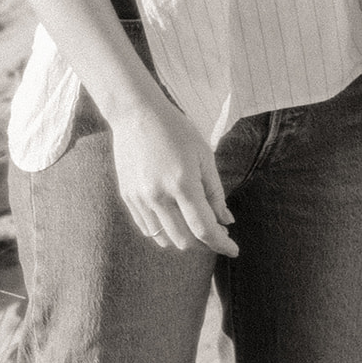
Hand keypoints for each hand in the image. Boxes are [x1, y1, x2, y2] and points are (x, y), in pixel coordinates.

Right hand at [110, 89, 236, 255]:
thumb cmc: (176, 130)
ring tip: (196, 226)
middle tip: (218, 235)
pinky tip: (176, 220)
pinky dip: (165, 231)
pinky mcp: (128, 197)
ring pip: (164, 238)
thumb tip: (225, 221)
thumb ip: (215, 192)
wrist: (135, 113)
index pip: (204, 229)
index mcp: (182, 184)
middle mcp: (158, 196)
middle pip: (184, 241)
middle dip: (205, 244)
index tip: (233, 250)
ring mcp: (139, 198)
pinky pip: (148, 228)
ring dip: (184, 239)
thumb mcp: (204, 156)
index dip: (221, 244)